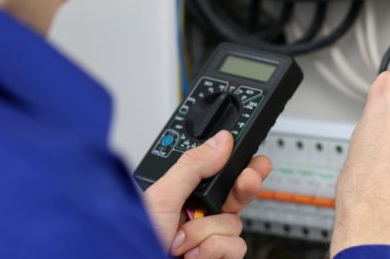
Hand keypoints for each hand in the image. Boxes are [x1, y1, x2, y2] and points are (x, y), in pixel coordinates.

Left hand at [144, 130, 271, 258]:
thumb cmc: (137, 240)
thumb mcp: (162, 196)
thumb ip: (192, 167)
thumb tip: (221, 142)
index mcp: (182, 194)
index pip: (217, 173)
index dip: (238, 164)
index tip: (252, 157)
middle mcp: (197, 215)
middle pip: (236, 194)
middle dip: (245, 185)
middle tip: (248, 178)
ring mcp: (209, 239)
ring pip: (235, 223)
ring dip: (206, 231)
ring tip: (181, 240)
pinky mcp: (219, 257)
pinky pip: (236, 247)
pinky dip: (212, 250)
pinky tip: (192, 254)